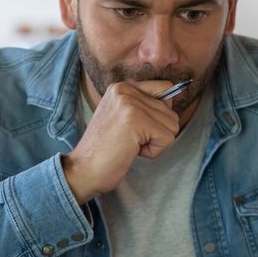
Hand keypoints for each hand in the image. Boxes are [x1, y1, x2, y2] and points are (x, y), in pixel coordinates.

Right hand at [60, 80, 178, 202]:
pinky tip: (132, 151)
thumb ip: (144, 105)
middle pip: (171, 111)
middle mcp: (125, 90)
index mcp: (122, 87)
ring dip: (155, 143)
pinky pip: (167, 138)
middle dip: (156, 132)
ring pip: (172, 125)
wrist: (83, 170)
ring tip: (130, 145)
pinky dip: (154, 151)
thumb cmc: (105, 150)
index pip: (165, 88)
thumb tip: (174, 98)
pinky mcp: (136, 120)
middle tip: (130, 140)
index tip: (139, 128)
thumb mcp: (122, 117)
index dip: (160, 114)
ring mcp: (130, 103)